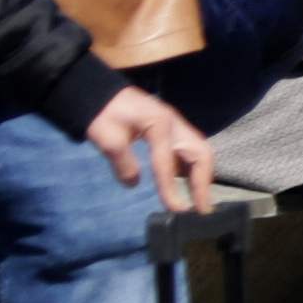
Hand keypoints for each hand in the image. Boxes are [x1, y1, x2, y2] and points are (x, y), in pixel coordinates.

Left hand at [85, 82, 223, 213]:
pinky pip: (190, 150)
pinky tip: (186, 183)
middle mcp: (175, 124)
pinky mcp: (172, 129)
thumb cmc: (102, 113)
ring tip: (199, 200)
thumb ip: (122, 162)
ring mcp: (176, 125)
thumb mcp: (107, 138)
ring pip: (200, 151)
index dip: (171, 189)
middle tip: (202, 209)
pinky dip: (193, 168)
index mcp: (159, 124)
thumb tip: (134, 184)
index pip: (167, 163)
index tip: (176, 211)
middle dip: (203, 182)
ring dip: (202, 176)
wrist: (99, 92)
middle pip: (201, 153)